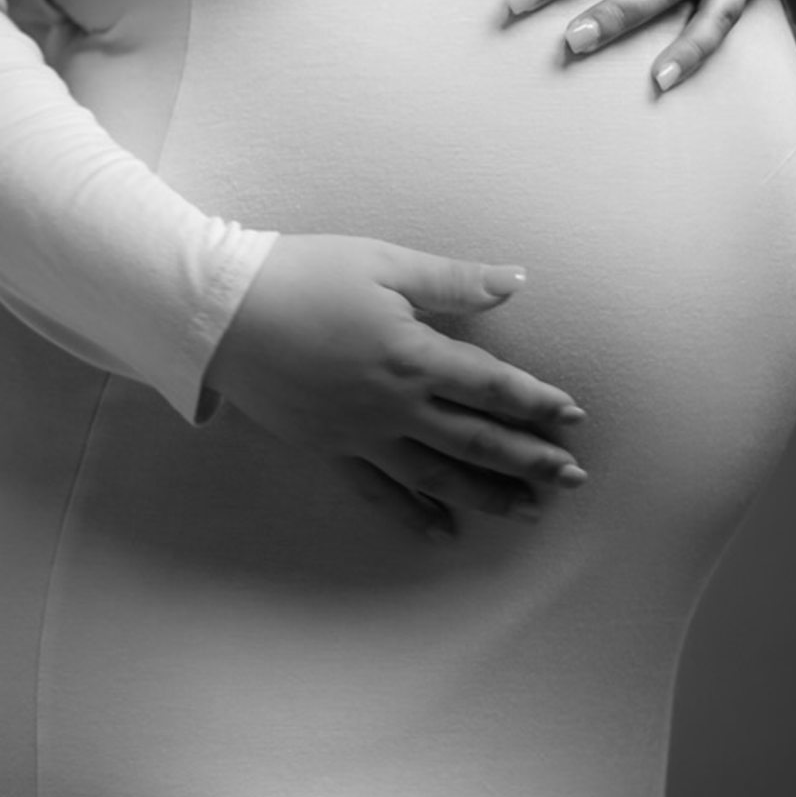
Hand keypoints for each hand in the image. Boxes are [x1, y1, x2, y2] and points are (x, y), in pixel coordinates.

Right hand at [204, 237, 587, 536]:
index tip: (573, 417)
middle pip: (476, 440)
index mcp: (413, 355)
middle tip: (571, 480)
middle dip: (529, 460)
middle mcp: (394, 404)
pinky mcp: (330, 449)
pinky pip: (379, 492)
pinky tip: (442, 533)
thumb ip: (453, 280)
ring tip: (527, 510)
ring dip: (486, 494)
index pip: (492, 386)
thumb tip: (516, 282)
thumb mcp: (383, 263)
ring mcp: (362, 434)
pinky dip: (412, 515)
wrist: (221, 310)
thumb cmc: (302, 275)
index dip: (537, 403)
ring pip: (437, 475)